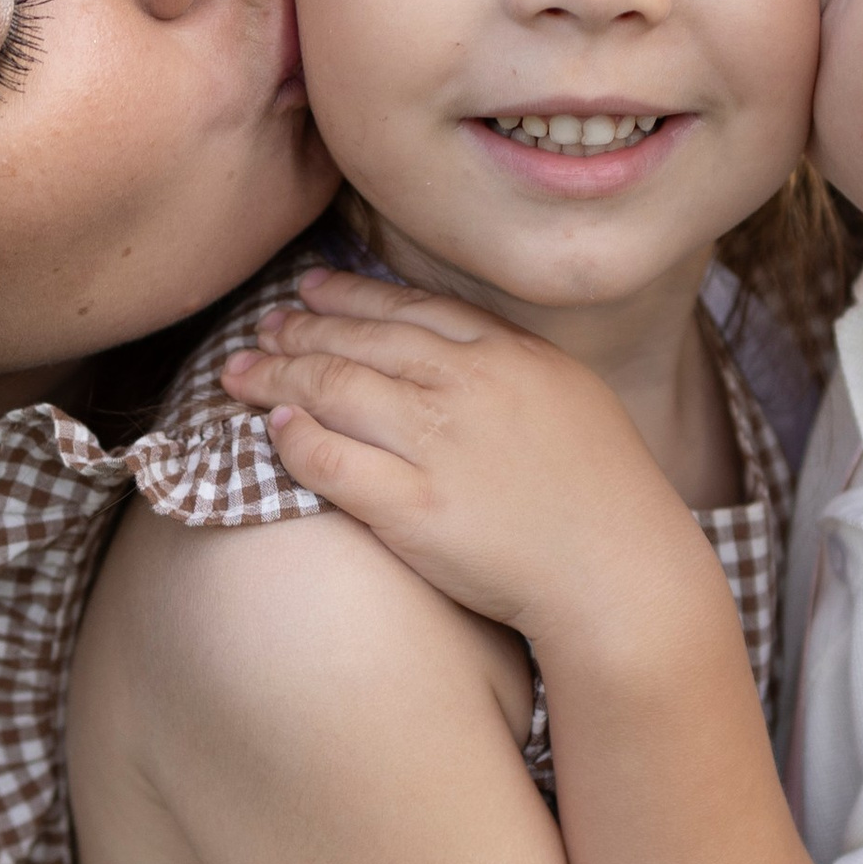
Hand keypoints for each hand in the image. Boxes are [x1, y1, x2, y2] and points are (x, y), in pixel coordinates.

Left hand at [222, 269, 696, 642]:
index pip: (410, 309)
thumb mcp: (571, 398)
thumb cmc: (605, 496)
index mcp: (511, 354)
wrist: (622, 574)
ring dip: (277, 374)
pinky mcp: (414, 508)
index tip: (310, 289)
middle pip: (361, 341)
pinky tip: (271, 427)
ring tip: (240, 371)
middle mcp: (470, 386)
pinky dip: (295, 439)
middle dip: (300, 329)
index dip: (350, 295)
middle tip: (261, 327)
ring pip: (334, 389)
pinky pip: (333, 461)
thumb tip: (456, 352)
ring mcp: (439, 445)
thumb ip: (512, 367)